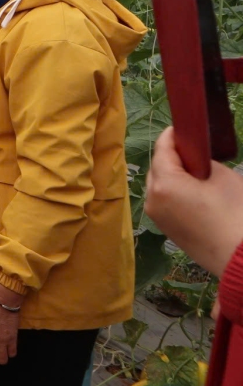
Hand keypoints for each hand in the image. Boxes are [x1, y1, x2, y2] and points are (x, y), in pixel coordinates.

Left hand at [145, 126, 242, 276]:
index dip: (173, 136)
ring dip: (172, 175)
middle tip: (193, 150)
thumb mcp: (221, 177)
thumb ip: (202, 162)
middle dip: (172, 156)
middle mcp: (152, 198)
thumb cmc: (234, 213)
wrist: (239, 257)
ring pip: (159, 185)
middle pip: (157, 167)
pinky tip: (194, 191)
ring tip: (196, 172)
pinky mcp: (165, 228)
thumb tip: (194, 161)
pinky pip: (164, 201)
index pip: (163, 149)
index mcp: (164, 183)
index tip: (182, 128)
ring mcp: (156, 215)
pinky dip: (174, 191)